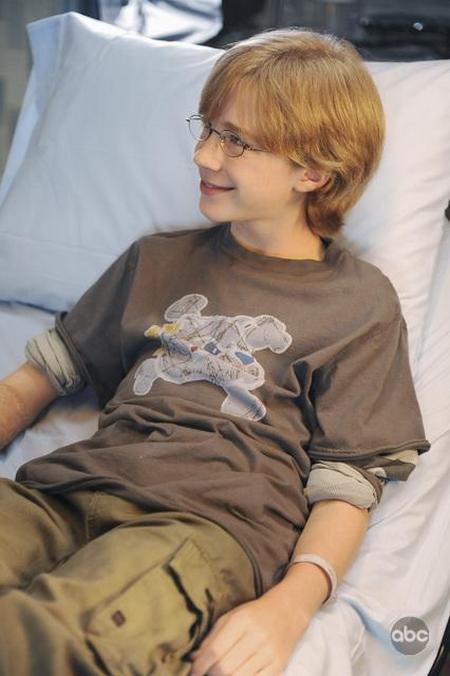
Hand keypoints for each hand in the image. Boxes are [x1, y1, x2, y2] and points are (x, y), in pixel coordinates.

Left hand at [188, 590, 309, 675]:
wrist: (288, 611)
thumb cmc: (255, 613)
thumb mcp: (232, 616)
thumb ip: (213, 636)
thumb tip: (194, 659)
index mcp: (242, 621)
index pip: (215, 650)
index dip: (200, 666)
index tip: (191, 672)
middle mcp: (256, 637)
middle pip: (226, 667)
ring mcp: (270, 653)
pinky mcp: (279, 666)